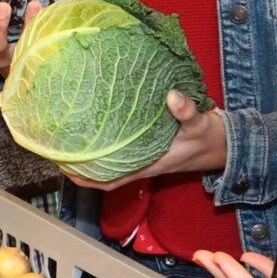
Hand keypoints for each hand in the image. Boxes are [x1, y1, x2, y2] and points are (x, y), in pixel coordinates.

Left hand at [66, 91, 224, 188]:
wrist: (223, 143)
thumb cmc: (208, 139)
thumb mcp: (199, 124)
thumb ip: (187, 111)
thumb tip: (172, 97)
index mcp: (148, 164)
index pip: (110, 181)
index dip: (86, 180)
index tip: (63, 169)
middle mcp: (140, 161)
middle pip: (102, 171)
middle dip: (77, 164)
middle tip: (53, 148)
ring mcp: (143, 154)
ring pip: (109, 159)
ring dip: (89, 152)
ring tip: (65, 136)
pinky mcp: (148, 143)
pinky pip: (121, 146)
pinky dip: (106, 140)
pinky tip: (96, 124)